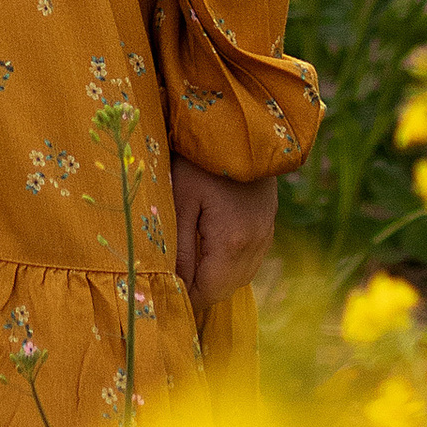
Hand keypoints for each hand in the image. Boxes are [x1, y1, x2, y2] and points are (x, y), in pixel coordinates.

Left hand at [171, 155, 275, 309]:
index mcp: (231, 243)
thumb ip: (179, 248)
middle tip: (168, 279)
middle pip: (225, 290)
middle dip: (197, 290)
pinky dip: (228, 263)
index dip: (183, 298)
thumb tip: (174, 285)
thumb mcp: (180, 200)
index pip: (207, 293)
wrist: (239, 127)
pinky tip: (208, 246)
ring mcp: (265, 235)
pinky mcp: (267, 224)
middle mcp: (255, 244)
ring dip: (214, 278)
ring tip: (186, 264)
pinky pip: (248, 259)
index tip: (159, 292)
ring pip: (239, 277)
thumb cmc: (200, 160)